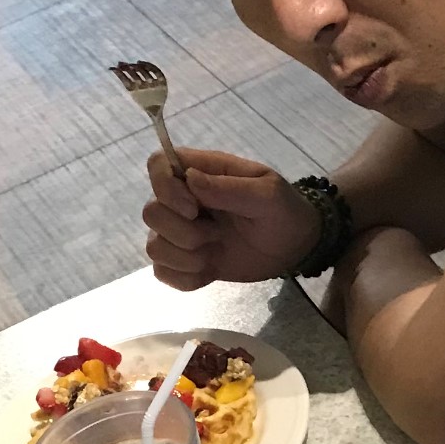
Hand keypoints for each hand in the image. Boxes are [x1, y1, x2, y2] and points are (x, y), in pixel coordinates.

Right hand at [141, 148, 320, 287]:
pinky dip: (185, 278)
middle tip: (217, 234)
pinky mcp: (183, 262)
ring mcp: (180, 233)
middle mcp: (182, 200)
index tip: (193, 208)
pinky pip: (162, 273)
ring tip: (216, 251)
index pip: (157, 165)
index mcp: (200, 172)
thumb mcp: (268, 194)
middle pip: (150, 212)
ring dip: (186, 257)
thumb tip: (190, 179)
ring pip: (153, 247)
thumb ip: (230, 187)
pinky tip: (209, 272)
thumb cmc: (283, 211)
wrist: (294, 247)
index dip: (165, 187)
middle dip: (183, 232)